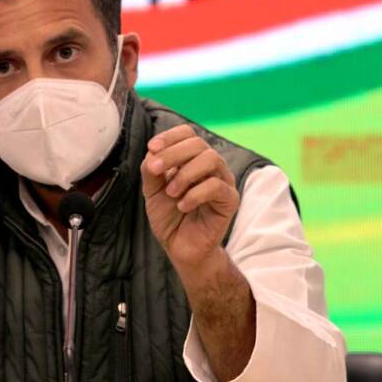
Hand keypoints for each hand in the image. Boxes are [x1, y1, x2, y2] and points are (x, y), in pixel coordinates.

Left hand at [140, 125, 239, 267]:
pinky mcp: (230, 200)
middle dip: (173, 154)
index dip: (170, 137)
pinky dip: (195, 194)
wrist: (180, 247)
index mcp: (192, 159)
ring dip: (185, 174)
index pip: (187, 134)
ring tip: (171, 193)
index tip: (151, 148)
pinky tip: (182, 206)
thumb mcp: (152, 191)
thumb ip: (152, 170)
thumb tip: (153, 151)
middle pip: (198, 144)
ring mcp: (223, 181)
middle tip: (155, 170)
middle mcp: (210, 166)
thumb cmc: (169, 217)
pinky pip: (217, 186)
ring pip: (211, 159)